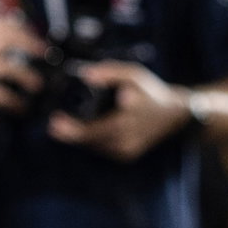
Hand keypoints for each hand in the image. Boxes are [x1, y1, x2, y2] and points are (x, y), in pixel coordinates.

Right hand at [0, 18, 45, 130]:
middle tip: (44, 54)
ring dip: (24, 75)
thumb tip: (32, 48)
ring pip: (3, 66)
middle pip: (0, 37)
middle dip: (26, 42)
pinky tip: (21, 107)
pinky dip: (13, 101)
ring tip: (37, 86)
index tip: (39, 39)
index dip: (21, 28)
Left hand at [47, 60, 189, 161]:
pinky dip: (90, 140)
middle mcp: (129, 136)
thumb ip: (110, 72)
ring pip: (95, 145)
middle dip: (70, 134)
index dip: (74, 128)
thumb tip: (85, 75)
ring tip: (61, 127)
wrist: (174, 115)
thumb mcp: (134, 74)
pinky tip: (79, 132)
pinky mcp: (127, 155)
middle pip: (92, 139)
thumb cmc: (150, 91)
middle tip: (53, 125)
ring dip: (78, 138)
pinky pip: (102, 148)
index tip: (55, 121)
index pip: (97, 127)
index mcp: (130, 118)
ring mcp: (128, 148)